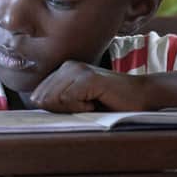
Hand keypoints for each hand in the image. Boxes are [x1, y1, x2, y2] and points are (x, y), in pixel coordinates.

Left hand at [30, 61, 146, 112]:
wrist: (141, 95)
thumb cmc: (111, 102)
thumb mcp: (80, 102)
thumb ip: (59, 101)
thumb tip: (35, 103)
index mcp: (64, 70)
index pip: (40, 93)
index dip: (53, 108)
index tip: (75, 109)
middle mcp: (69, 66)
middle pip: (45, 96)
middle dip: (61, 109)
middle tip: (85, 107)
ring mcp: (79, 70)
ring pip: (56, 98)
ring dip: (74, 108)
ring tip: (92, 104)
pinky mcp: (89, 78)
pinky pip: (69, 98)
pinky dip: (82, 107)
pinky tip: (96, 102)